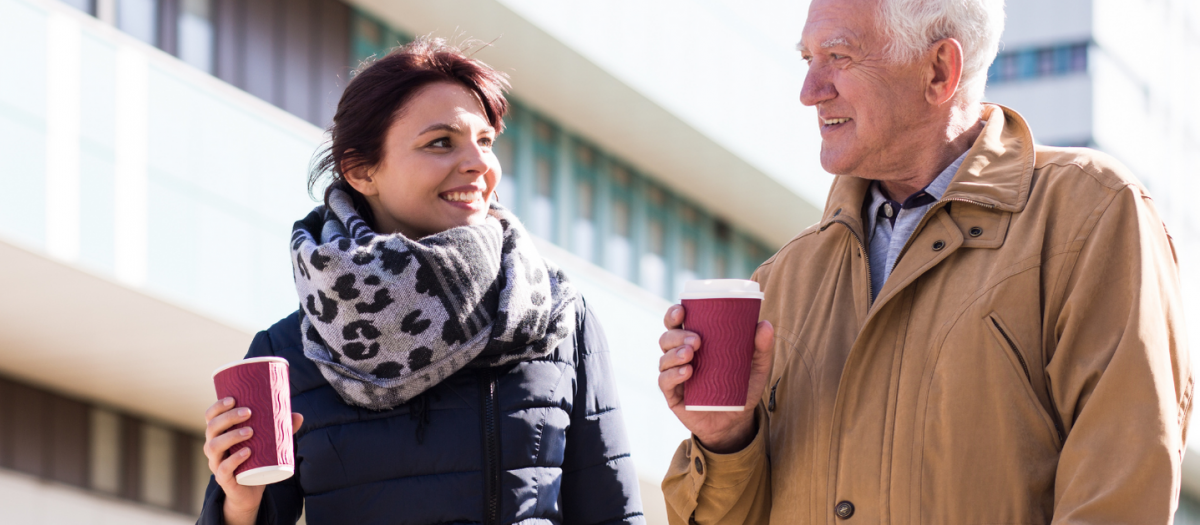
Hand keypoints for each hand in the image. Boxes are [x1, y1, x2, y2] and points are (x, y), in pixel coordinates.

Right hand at [203, 397, 302, 524]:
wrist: (249, 490)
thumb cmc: (255, 460)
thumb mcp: (266, 443)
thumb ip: (280, 430)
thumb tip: (299, 416)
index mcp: (220, 434)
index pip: (211, 416)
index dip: (218, 406)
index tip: (233, 398)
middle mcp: (213, 446)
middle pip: (212, 427)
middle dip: (229, 417)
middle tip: (249, 412)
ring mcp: (216, 463)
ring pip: (215, 446)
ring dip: (231, 436)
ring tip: (250, 431)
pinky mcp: (223, 478)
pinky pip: (223, 468)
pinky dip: (234, 459)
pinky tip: (247, 452)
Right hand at [657, 304, 773, 452]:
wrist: (736, 422)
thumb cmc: (741, 388)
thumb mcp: (756, 367)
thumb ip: (762, 347)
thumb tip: (765, 325)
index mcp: (695, 343)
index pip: (677, 323)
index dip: (674, 314)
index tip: (683, 309)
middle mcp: (680, 356)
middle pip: (667, 338)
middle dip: (677, 334)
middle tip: (697, 339)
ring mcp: (674, 375)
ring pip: (664, 358)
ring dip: (674, 353)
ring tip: (691, 354)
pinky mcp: (673, 396)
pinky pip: (664, 381)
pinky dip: (673, 374)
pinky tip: (687, 372)